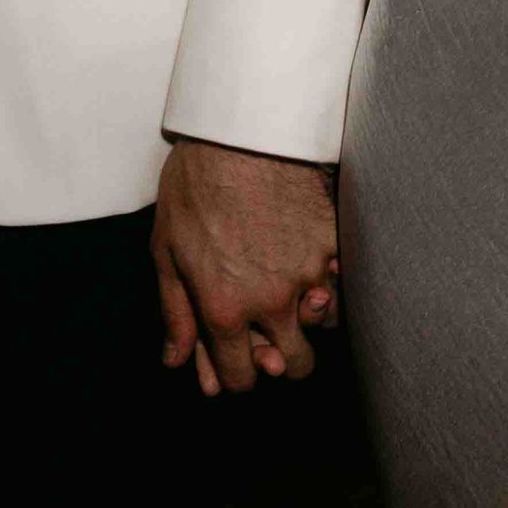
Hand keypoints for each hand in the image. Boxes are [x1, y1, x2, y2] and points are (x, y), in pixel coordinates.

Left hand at [153, 137, 337, 396]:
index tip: (238, 357)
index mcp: (225, 309)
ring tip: (293, 294)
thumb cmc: (195, 183)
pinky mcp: (332, 241)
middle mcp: (271, 301)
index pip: (241, 378)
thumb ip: (175, 312)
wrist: (238, 129)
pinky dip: (330, 279)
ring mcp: (308, 272)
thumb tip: (176, 360)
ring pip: (323, 326)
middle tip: (272, 336)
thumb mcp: (166, 249)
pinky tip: (310, 262)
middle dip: (282, 359)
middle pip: (295, 365)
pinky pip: (341, 280)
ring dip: (309, 319)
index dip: (237, 374)